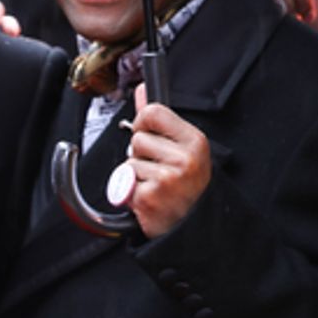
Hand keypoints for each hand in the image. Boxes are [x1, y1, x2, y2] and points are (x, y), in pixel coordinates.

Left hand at [124, 84, 211, 237]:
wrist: (193, 226)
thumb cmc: (190, 188)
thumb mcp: (185, 149)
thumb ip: (161, 118)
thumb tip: (143, 91)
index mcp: (194, 141)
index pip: (153, 111)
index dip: (144, 123)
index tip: (149, 134)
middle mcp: (183, 159)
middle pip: (137, 138)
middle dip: (140, 154)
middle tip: (158, 169)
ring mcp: (165, 179)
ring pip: (128, 162)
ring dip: (134, 176)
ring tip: (155, 185)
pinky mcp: (148, 198)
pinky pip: (122, 184)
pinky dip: (129, 194)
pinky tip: (149, 198)